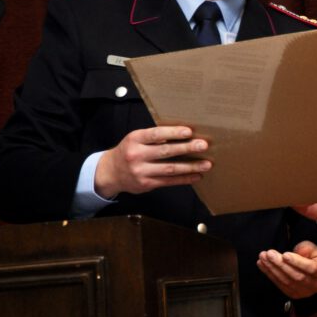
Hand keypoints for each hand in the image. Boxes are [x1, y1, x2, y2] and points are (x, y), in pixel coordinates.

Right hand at [94, 125, 210, 197]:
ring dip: (190, 167)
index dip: (173, 133)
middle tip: (203, 145)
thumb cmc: (129, 151)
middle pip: (165, 152)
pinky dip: (184, 179)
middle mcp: (137, 155)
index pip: (156, 134)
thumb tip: (182, 134)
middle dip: (186, 148)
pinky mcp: (146, 184)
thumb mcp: (135, 139)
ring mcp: (141, 171)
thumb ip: (154, 138)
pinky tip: (196, 176)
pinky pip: (169, 181)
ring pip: (169, 169)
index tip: (189, 131)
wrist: (110, 172)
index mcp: (134, 139)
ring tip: (206, 164)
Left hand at [257, 241, 316, 298]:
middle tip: (269, 254)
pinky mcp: (294, 295)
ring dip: (272, 269)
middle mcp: (316, 285)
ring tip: (263, 258)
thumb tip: (297, 251)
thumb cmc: (314, 258)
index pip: (311, 268)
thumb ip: (307, 248)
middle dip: (281, 264)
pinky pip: (280, 285)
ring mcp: (304, 292)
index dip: (297, 262)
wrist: (315, 274)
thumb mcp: (315, 249)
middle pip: (296, 276)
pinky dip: (270, 275)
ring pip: (286, 282)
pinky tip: (262, 265)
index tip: (284, 254)